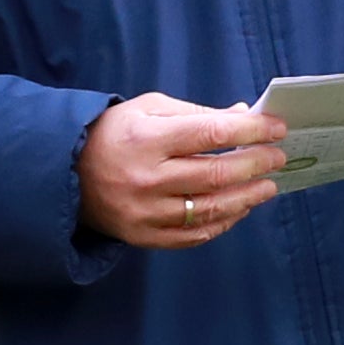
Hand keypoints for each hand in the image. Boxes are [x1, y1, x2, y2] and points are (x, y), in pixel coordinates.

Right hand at [80, 96, 286, 248]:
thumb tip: (243, 117)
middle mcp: (147, 178)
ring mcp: (145, 212)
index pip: (211, 133)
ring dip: (246, 198)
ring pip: (210, 209)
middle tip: (278, 158)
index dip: (250, 131)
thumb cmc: (113, 134)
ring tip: (267, 187)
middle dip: (255, 165)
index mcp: (148, 138)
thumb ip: (197, 114)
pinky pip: (193, 235)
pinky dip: (222, 223)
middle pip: (216, 174)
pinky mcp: (143, 236)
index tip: (276, 129)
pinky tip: (238, 209)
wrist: (65, 174)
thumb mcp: (148, 108)